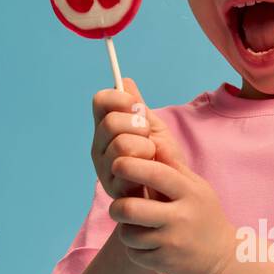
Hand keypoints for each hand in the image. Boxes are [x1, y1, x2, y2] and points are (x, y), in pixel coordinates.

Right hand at [91, 77, 187, 201]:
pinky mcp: (112, 187)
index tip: (138, 108)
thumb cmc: (163, 161)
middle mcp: (99, 146)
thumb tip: (125, 81)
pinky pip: (127, 167)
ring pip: (121, 144)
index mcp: (106, 128)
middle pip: (111, 122)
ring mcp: (103, 167)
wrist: (173, 192)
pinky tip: (147, 173)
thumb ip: (138, 108)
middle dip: (138, 127)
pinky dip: (145, 166)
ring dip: (145, 148)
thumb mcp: (154, 129)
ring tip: (150, 158)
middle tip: (148, 138)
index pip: (100, 101)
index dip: (121, 99)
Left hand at [109, 147, 237, 273]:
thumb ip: (173, 165)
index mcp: (190, 193)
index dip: (132, 167)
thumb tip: (151, 138)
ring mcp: (172, 243)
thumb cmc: (203, 214)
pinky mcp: (164, 263)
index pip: (156, 174)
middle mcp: (182, 217)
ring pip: (128, 234)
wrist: (222, 257)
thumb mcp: (197, 187)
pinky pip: (133, 253)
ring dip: (127, 230)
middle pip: (130, 209)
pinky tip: (149, 244)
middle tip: (118, 207)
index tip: (116, 163)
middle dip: (117, 207)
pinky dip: (135, 249)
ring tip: (137, 227)